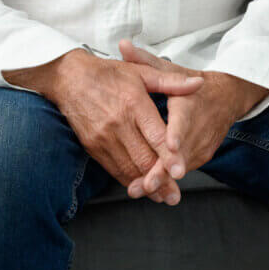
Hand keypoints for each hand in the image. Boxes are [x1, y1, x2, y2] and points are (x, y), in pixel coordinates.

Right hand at [4, 46, 202, 203]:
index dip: (169, 155)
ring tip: (163, 197)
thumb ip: (172, 81)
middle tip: (175, 196)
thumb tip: (199, 83)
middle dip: (161, 179)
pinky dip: (128, 180)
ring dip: (146, 185)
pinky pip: (113, 168)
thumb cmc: (109, 73)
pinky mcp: (93, 146)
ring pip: (128, 168)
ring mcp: (104, 137)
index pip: (156, 135)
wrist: (69, 78)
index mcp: (134, 103)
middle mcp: (119, 124)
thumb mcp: (142, 72)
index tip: (180, 172)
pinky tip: (140, 187)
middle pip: (143, 158)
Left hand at [119, 40, 267, 194]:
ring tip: (139, 191)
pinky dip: (166, 178)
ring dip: (161, 179)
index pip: (183, 122)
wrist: (227, 98)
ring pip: (180, 166)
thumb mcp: (170, 70)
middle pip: (180, 153)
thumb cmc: (192, 84)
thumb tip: (122, 45)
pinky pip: (181, 169)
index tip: (169, 146)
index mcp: (189, 104)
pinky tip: (148, 188)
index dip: (176, 135)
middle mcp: (198, 128)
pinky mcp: (202, 156)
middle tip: (143, 185)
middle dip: (161, 171)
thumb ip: (145, 61)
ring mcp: (201, 145)